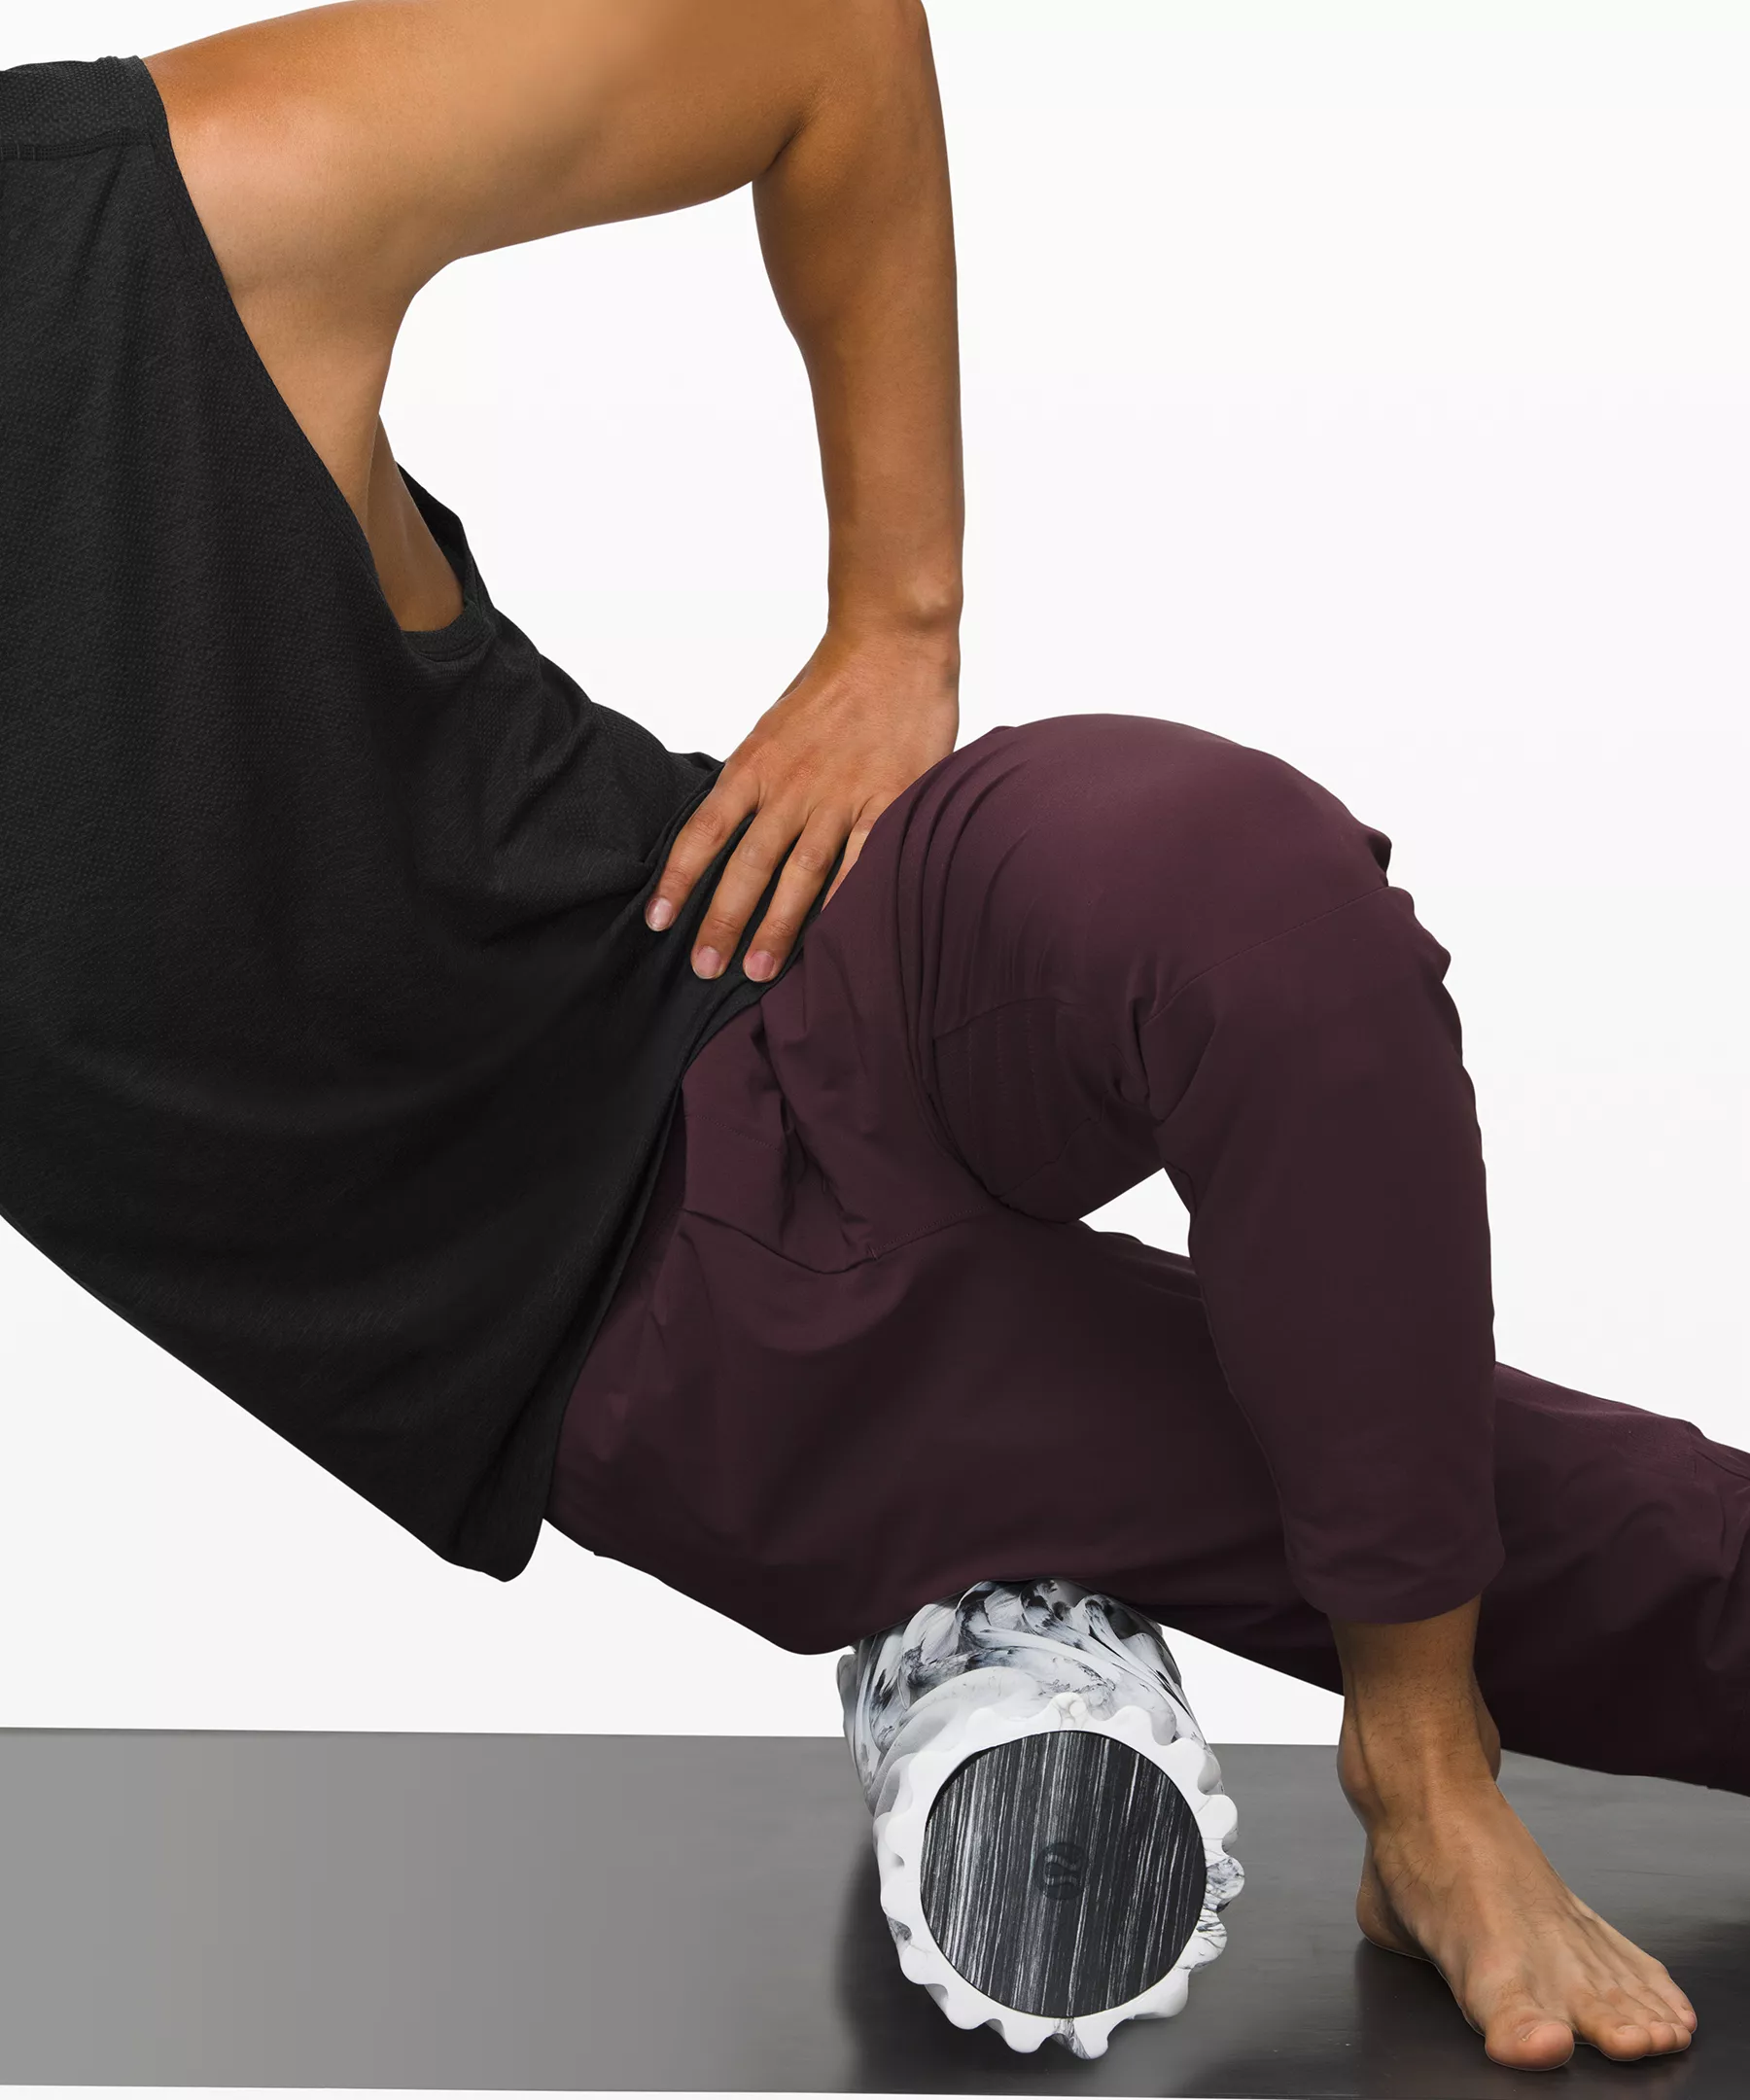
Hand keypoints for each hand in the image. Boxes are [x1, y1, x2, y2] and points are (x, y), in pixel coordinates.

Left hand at [645, 624, 959, 981]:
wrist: (891, 641)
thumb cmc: (831, 686)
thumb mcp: (774, 729)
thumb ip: (754, 781)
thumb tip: (728, 832)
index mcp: (755, 764)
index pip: (705, 830)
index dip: (678, 879)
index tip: (658, 922)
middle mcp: (792, 784)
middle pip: (748, 863)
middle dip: (723, 920)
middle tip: (706, 968)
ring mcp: (841, 793)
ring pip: (802, 872)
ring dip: (779, 925)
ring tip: (759, 970)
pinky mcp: (890, 798)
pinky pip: (865, 858)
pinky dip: (848, 899)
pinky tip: (835, 935)